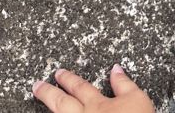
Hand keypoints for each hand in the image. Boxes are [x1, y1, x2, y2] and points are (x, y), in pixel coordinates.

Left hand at [33, 66, 153, 112]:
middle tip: (37, 85)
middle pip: (61, 103)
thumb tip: (116, 68)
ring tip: (38, 98)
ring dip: (48, 106)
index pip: (79, 88)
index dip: (68, 79)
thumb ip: (124, 83)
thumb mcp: (137, 99)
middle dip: (48, 92)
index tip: (58, 72)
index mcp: (97, 104)